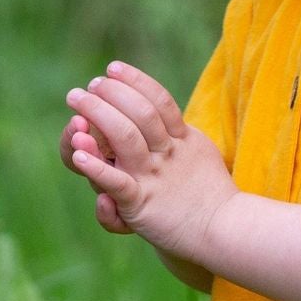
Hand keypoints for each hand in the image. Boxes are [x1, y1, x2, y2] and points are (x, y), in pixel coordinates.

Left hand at [61, 63, 235, 267]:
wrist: (223, 232)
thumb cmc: (207, 196)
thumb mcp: (198, 156)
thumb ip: (182, 137)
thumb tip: (168, 122)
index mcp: (182, 140)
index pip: (158, 100)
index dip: (135, 80)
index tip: (113, 68)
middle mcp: (167, 154)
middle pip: (139, 112)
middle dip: (110, 93)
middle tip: (89, 87)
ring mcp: (153, 177)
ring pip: (124, 136)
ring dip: (97, 113)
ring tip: (77, 99)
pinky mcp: (140, 204)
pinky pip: (116, 182)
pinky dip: (95, 167)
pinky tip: (78, 153)